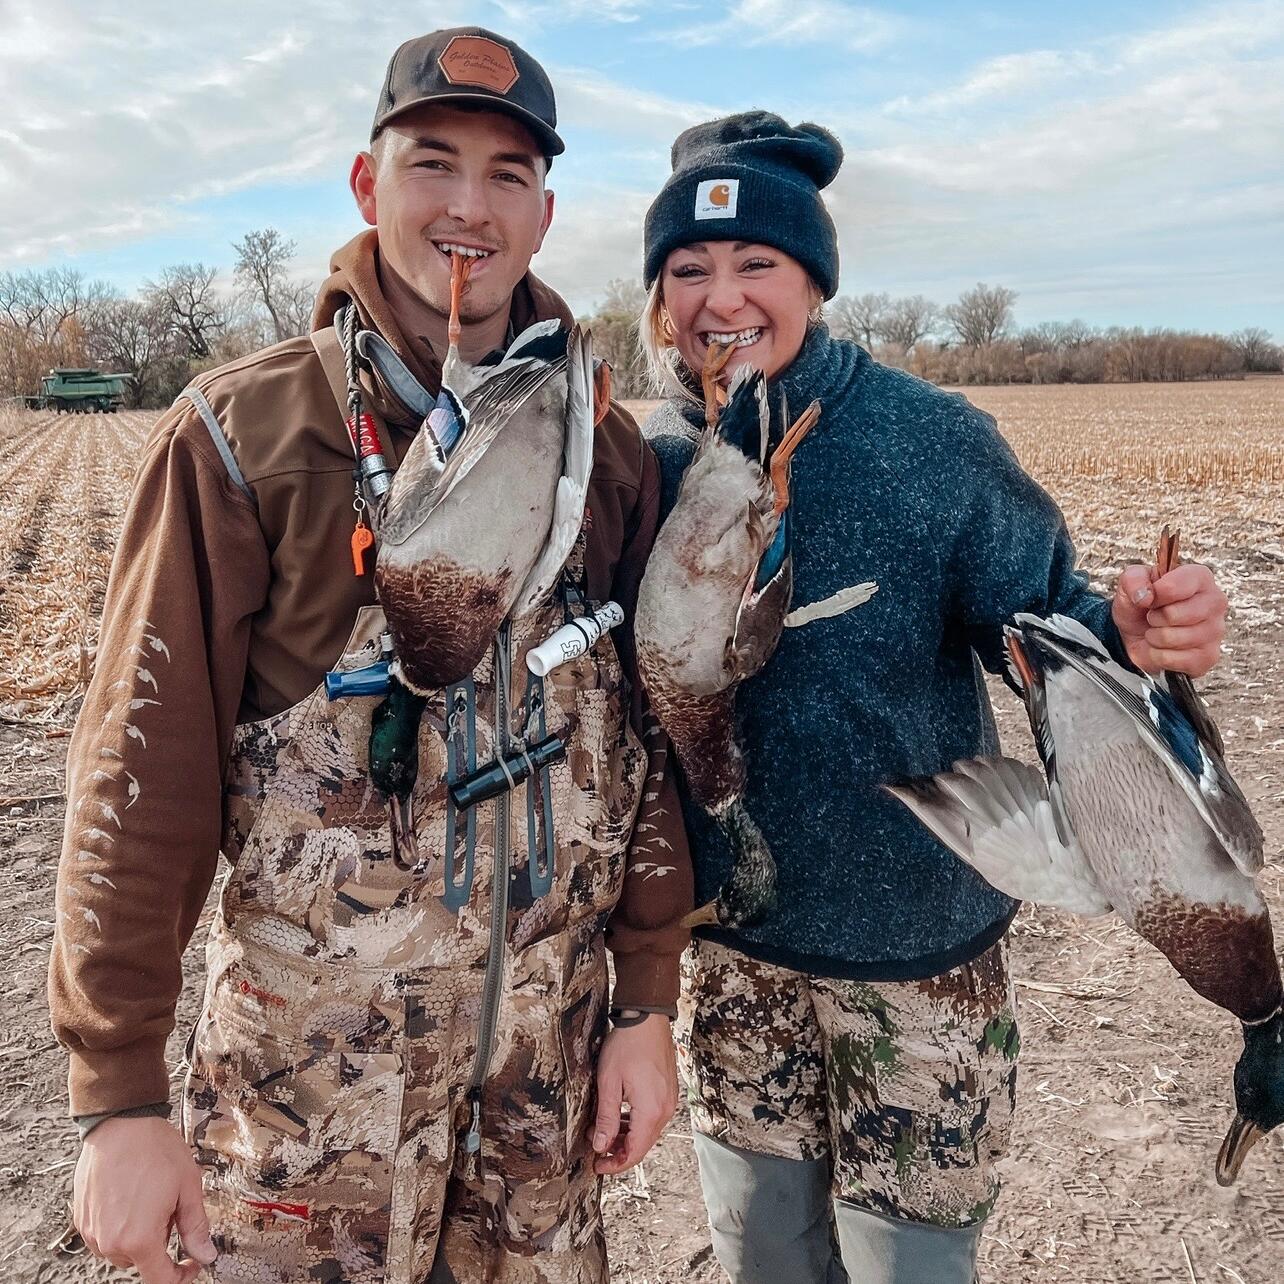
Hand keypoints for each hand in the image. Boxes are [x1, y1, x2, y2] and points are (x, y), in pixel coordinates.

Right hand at [74, 1116, 215, 1282]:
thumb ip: (196, 1227)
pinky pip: (105, 1235)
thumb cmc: (154, 1149)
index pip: (160, 1279)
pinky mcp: (82, 1219)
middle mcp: (110, 1241)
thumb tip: (205, 1254)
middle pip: (141, 1261)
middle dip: (161, 1241)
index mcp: (139, 1239)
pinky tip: (132, 1196)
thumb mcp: (188, 1187)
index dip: (181, 1274)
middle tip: (171, 1208)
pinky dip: (121, 1224)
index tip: (191, 1261)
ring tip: (151, 1197)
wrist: (121, 1123)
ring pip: (122, 1249)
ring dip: (139, 1234)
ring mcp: (92, 1231)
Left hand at [592, 1014, 678, 1175]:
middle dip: (618, 1150)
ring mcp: (669, 1100)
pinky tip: (620, 1114)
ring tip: (602, 1128)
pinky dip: (636, 1122)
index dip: (615, 1164)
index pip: (634, 1152)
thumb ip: (606, 1117)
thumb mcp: (609, 1082)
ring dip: (626, 1135)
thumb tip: (601, 1145)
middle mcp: (665, 1110)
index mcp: (651, 1111)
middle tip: (595, 1146)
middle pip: (643, 1144)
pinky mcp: (669, 1091)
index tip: (597, 1165)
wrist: (648, 1018)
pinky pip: (653, 1116)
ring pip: (648, 1131)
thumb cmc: (627, 1045)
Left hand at [1112, 561, 1227, 676]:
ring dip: (1155, 637)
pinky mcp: (1209, 657)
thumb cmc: (1141, 604)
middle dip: (1154, 618)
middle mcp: (1215, 601)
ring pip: (1172, 638)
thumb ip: (1133, 579)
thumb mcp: (1130, 583)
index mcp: (1200, 577)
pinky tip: (1164, 648)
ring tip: (1158, 630)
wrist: (1138, 635)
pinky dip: (1158, 655)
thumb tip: (1145, 596)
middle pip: (1174, 615)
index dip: (1155, 595)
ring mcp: (1216, 631)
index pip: (1174, 586)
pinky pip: (1172, 659)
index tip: (1151, 597)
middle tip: (1154, 616)